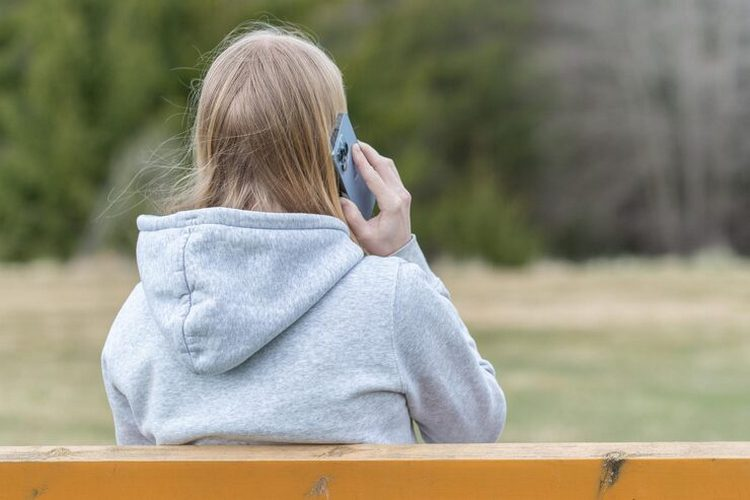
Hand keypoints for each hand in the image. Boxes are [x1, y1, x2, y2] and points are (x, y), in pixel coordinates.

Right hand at [339, 141, 411, 255]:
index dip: (363, 162)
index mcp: (391, 204)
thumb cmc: (381, 246)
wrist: (400, 252)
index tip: (354, 149)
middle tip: (354, 142)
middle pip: (384, 166)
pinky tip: (369, 161)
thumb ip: (352, 216)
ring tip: (360, 148)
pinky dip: (380, 164)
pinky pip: (391, 173)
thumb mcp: (363, 235)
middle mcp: (400, 196)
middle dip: (369, 152)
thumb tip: (341, 197)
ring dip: (375, 156)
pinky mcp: (402, 194)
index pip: (375, 178)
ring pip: (389, 167)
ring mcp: (403, 194)